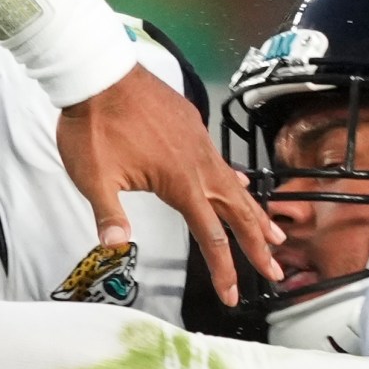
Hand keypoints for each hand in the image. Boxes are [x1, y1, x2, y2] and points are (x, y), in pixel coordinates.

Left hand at [56, 66, 281, 305]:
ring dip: (254, 212)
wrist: (99, 73)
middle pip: (237, 213)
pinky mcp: (191, 125)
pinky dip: (233, 179)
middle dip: (257, 245)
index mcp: (180, 183)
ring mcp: (198, 143)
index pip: (211, 236)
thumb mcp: (93, 177)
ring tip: (275, 232)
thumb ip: (108, 214)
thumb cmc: (93, 126)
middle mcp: (199, 164)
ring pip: (234, 185)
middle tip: (275, 270)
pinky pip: (220, 160)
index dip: (223, 270)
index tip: (232, 295)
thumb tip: (114, 247)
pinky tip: (238, 181)